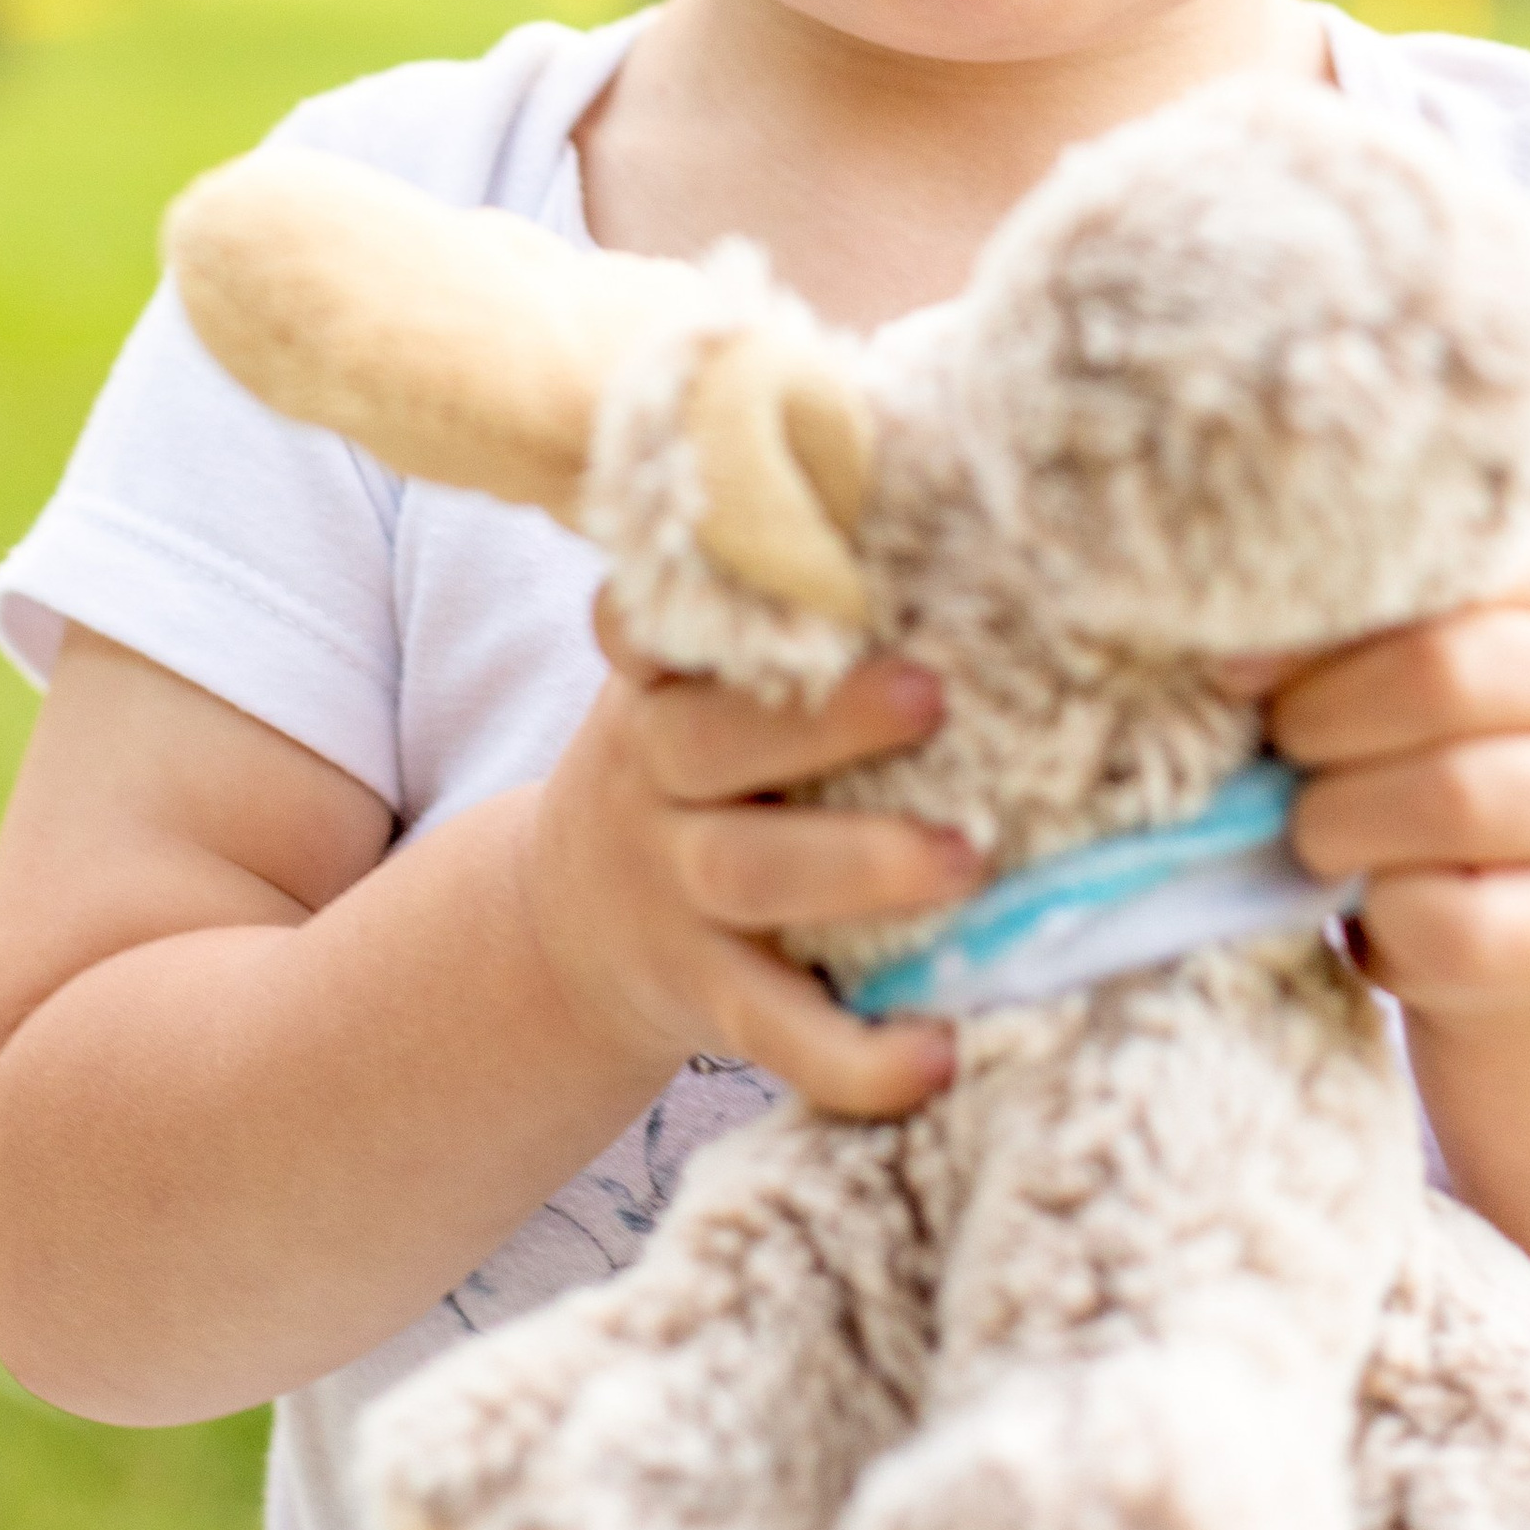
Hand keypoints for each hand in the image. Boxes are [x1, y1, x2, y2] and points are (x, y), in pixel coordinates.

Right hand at [520, 595, 977, 1117]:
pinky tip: (936, 1057)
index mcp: (653, 688)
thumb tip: (912, 471)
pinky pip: (775, 1030)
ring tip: (969, 859)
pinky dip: (853, 1057)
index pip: (644, 626)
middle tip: (934, 694)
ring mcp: (672, 896)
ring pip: (750, 876)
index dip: (679, 596)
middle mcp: (650, 781)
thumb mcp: (689, 683)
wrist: (561, 935)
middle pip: (712, 744)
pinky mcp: (707, 999)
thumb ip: (767, 613)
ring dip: (859, 866)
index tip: (776, 560)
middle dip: (822, 720)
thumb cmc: (688, 768)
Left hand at [1260, 548, 1529, 1025]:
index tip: (1237, 671)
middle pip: (1442, 673)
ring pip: (1455, 797)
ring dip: (1341, 820)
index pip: (1438, 562)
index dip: (1315, 617)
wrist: (1513, 893)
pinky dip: (1385, 916)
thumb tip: (1231, 659)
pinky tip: (1380, 901)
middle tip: (1287, 753)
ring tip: (1321, 828)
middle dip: (1321, 722)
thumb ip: (1331, 626)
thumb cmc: (1416, 746)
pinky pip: (1458, 919)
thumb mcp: (1386, 658)